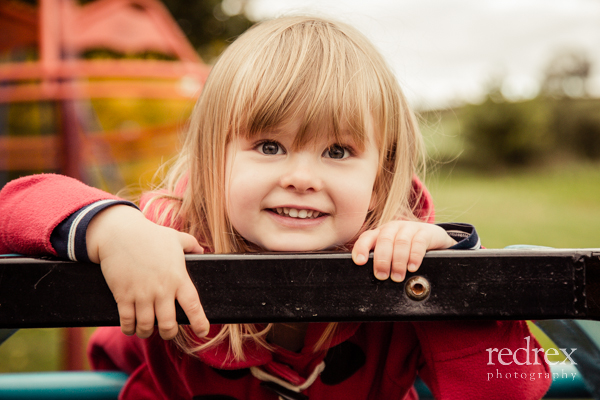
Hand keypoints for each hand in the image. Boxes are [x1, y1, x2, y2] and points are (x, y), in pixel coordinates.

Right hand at [86, 205, 208, 339]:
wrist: (119, 233)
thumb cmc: (150, 234)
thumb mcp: (176, 237)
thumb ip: (191, 244)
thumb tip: (202, 249)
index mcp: (178, 277)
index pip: (193, 306)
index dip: (199, 322)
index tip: (202, 332)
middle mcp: (162, 290)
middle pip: (168, 324)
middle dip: (169, 333)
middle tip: (168, 331)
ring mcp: (142, 294)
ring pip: (146, 326)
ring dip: (146, 333)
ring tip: (147, 330)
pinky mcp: (123, 296)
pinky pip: (127, 321)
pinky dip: (129, 329)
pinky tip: (130, 328)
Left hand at [352, 221, 455, 281]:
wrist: (431, 235)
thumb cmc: (406, 248)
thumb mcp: (391, 251)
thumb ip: (380, 260)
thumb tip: (371, 280)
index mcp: (380, 233)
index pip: (366, 238)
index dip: (361, 249)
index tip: (360, 262)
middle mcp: (392, 228)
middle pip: (384, 240)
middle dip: (382, 260)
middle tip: (382, 276)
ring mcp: (408, 228)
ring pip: (401, 242)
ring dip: (398, 261)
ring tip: (397, 276)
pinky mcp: (425, 232)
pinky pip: (418, 243)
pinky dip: (414, 256)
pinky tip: (412, 267)